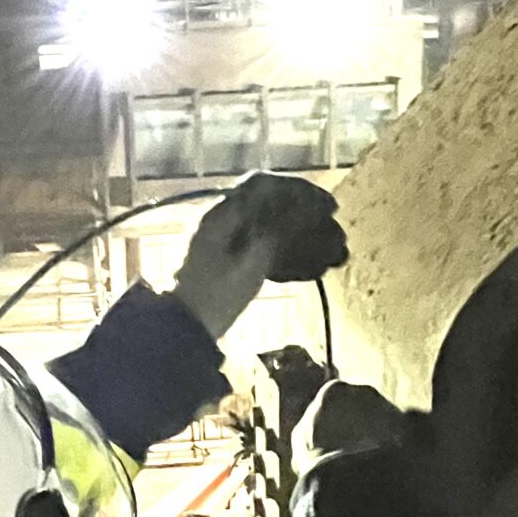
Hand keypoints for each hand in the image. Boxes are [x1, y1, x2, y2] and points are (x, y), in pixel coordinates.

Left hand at [172, 174, 348, 339]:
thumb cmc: (215, 295)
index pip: (262, 185)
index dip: (298, 190)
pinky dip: (286, 256)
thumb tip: (303, 208)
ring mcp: (220, 245)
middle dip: (304, 215)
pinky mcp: (225, 267)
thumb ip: (277, 230)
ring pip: (268, 231)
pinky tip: (311, 268)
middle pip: (267, 207)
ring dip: (300, 237)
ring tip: (332, 250)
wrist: (184, 331)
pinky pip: (260, 252)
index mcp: (219, 214)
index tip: (327, 205)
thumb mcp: (252, 260)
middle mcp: (219, 223)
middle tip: (333, 225)